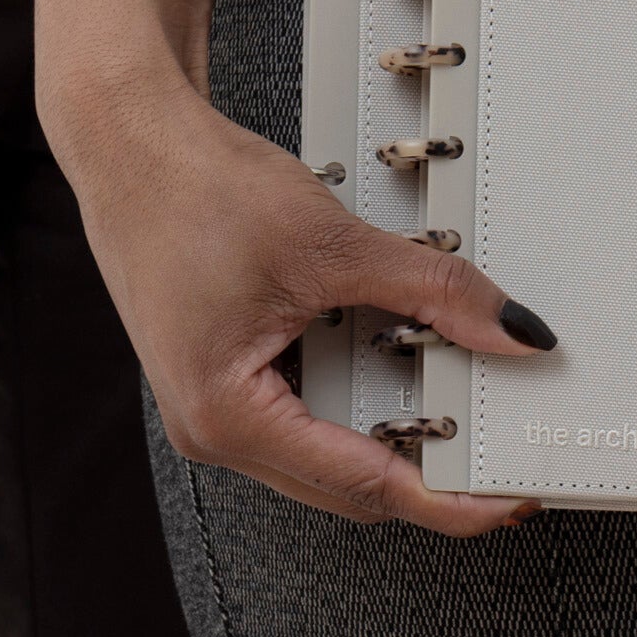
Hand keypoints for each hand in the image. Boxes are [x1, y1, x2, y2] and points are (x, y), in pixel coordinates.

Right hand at [51, 68, 555, 534]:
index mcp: (227, 417)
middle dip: (426, 469)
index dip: (449, 498)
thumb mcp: (332, 242)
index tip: (507, 498)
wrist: (128, 138)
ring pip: (327, 449)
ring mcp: (211, 405)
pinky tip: (390, 360)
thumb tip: (509, 330)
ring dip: (390, 428)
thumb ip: (431, 290)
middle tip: (499, 451)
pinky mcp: (220, 374)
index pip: (366, 485)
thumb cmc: (188, 188)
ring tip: (451, 396)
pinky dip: (355, 392)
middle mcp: (211, 429)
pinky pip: (302, 410)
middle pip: (347, 483)